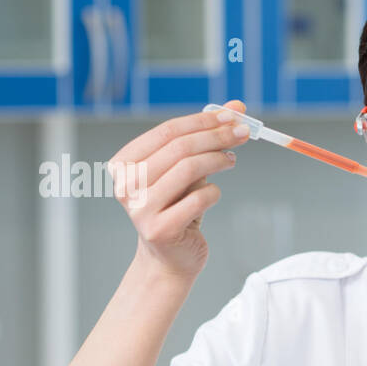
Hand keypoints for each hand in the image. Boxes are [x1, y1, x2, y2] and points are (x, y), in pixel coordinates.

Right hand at [109, 100, 248, 278]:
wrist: (170, 258)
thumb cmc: (178, 208)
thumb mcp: (185, 170)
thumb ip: (204, 138)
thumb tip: (236, 107)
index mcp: (124, 164)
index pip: (167, 131)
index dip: (202, 120)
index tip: (233, 114)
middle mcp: (125, 185)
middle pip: (179, 148)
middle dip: (216, 136)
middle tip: (243, 133)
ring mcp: (140, 209)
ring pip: (189, 169)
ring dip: (218, 160)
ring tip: (231, 159)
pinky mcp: (160, 230)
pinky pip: (199, 199)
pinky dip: (214, 193)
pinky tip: (213, 195)